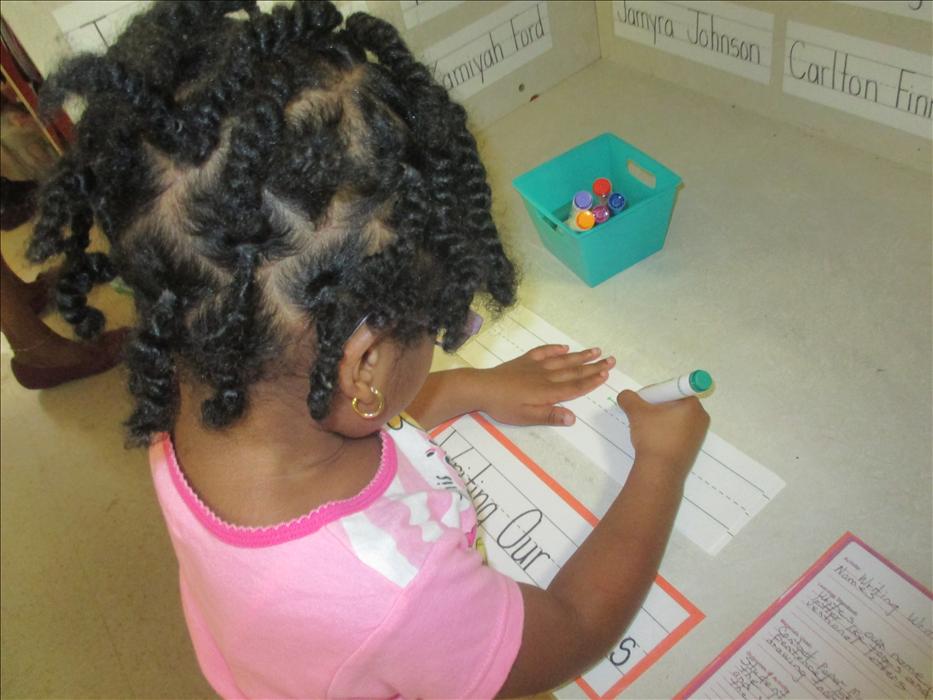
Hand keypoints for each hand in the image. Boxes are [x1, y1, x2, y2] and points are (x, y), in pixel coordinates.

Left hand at [478, 345, 613, 426]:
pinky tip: (565, 348)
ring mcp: (536, 366)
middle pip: (574, 371)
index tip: (606, 374)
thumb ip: (550, 416)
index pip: (575, 387)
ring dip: (580, 356)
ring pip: (563, 360)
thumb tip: (573, 418)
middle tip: (611, 360)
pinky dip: (555, 349)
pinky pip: (544, 351)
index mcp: (548, 392)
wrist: (482, 387)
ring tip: (595, 351)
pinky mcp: (525, 360)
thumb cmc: (504, 406)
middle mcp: (546, 376)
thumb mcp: (526, 417)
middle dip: (593, 366)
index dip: (591, 381)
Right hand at [617, 390, 709, 479]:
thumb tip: (625, 395)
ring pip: (674, 419)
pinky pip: (677, 432)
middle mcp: (701, 416)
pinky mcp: (693, 448)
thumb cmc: (653, 437)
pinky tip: (654, 441)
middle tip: (642, 417)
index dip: (653, 394)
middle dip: (656, 407)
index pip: (671, 388)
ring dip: (659, 420)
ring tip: (646, 431)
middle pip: (673, 403)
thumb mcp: (636, 412)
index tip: (643, 404)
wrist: (660, 472)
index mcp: (692, 404)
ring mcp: (699, 434)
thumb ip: (628, 398)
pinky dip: (665, 433)